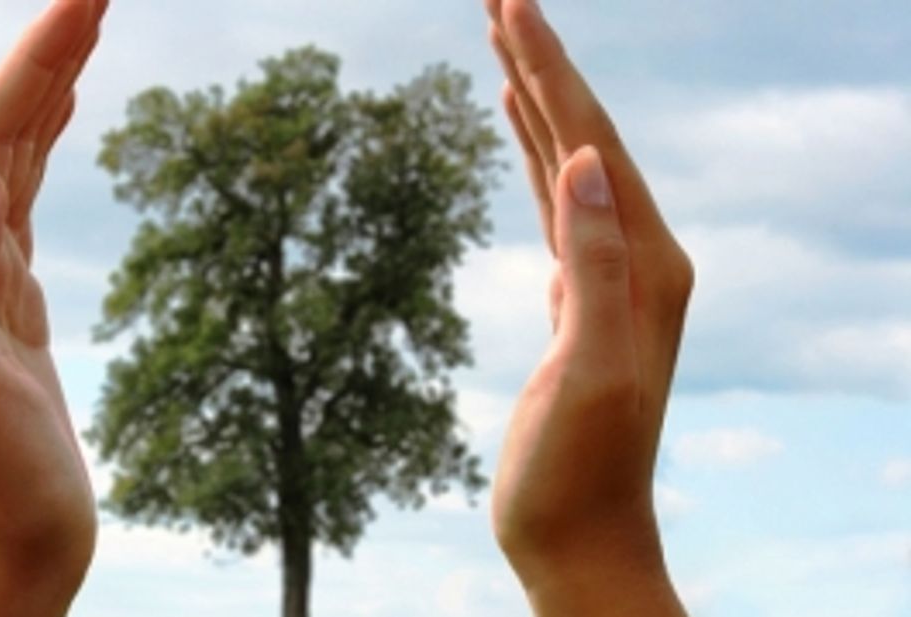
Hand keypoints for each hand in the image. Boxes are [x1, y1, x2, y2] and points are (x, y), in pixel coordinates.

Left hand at [0, 1, 107, 614]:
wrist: (7, 543)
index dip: (35, 62)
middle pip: (0, 128)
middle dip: (46, 54)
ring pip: (16, 156)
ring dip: (49, 87)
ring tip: (86, 27)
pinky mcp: (14, 300)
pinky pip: (28, 197)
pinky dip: (48, 144)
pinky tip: (63, 116)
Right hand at [484, 1, 692, 613]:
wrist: (579, 533)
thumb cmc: (582, 469)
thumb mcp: (594, 370)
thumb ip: (596, 267)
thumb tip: (588, 162)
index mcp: (648, 262)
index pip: (595, 140)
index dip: (550, 70)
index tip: (509, 4)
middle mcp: (639, 255)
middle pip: (586, 135)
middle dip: (543, 64)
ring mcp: (608, 273)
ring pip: (571, 162)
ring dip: (539, 100)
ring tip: (504, 41)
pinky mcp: (576, 295)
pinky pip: (557, 203)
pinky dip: (536, 154)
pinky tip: (522, 129)